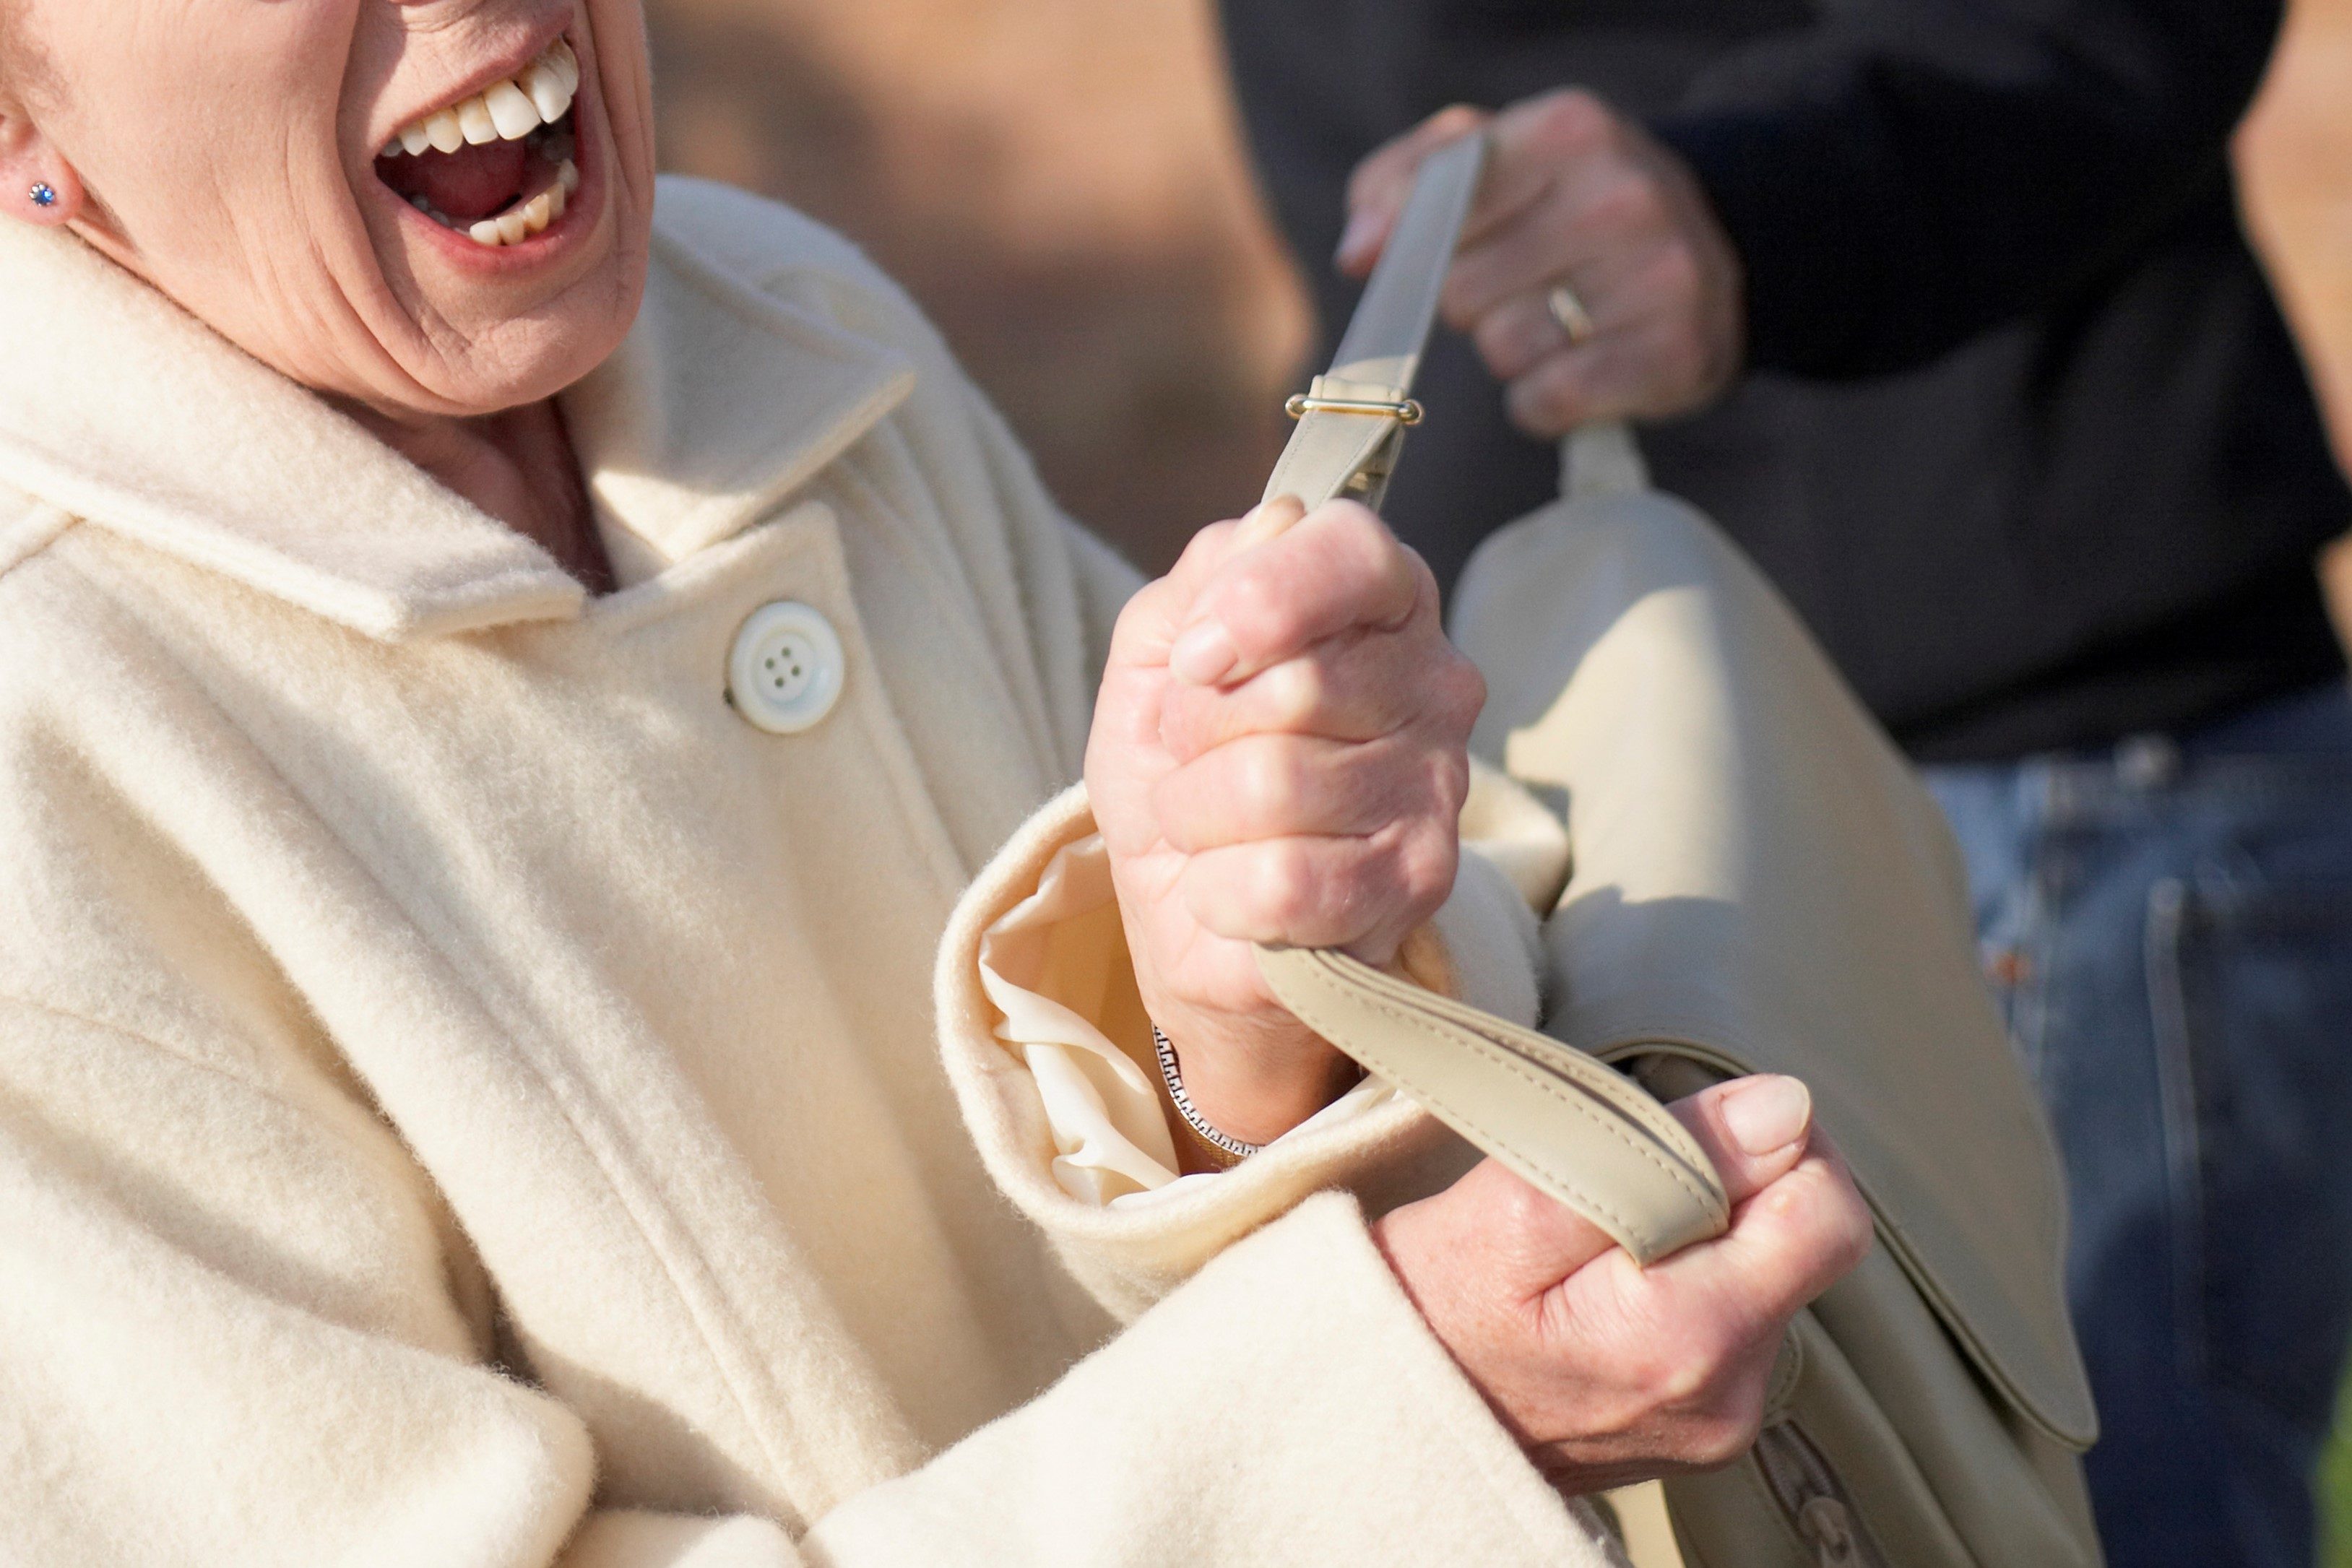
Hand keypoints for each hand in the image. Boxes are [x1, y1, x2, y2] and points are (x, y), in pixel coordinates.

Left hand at [1085, 496, 1483, 1150]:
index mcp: (1379, 599)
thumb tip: (1273, 526)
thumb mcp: (1157, 656)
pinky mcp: (1418, 884)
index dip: (1257, 602)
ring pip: (1274, 786)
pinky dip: (1218, 892)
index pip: (1351, 550)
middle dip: (1197, 730)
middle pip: (1295, 684)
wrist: (1188, 912)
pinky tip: (1231, 891)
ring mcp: (1438, 786)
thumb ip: (1203, 578)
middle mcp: (1434, 681)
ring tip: (1208, 829)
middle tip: (1193, 760)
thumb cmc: (1182, 768)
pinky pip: (1283, 882)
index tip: (1193, 659)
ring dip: (1195, 816)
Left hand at [1339, 91, 1743, 435]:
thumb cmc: (1571, 202)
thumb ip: (1403, 183)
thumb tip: (1360, 251)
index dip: (1423, 247)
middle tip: (1527, 282)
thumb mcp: (1492, 159)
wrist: (1715, 242)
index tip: (1435, 256)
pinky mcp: (1675, 354)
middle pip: (1461, 292)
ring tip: (1562, 318)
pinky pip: (1547, 402)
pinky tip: (1577, 368)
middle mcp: (1622, 194)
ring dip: (1512, 351)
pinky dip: (1543, 401)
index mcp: (1569, 129)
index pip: (1434, 212)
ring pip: (1503, 351)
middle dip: (1475, 301)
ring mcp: (1660, 275)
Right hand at [1375, 1075, 1872, 1491]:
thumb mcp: (1518, 1203)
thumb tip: (1787, 1108)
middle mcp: (1728, 1397)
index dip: (1775, 1144)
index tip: (1691, 1130)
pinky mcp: (1702, 1422)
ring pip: (1766, 1273)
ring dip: (1706, 1228)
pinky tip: (1607, 1277)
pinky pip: (1734, 1316)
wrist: (1379, 1411)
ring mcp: (1719, 1421)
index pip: (1827, 1214)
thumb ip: (1662, 1153)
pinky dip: (1688, 1276)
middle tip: (1621, 1179)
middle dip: (1732, 1184)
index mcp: (1690, 1341)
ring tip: (1599, 1233)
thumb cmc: (1429, 1301)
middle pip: (1801, 1241)